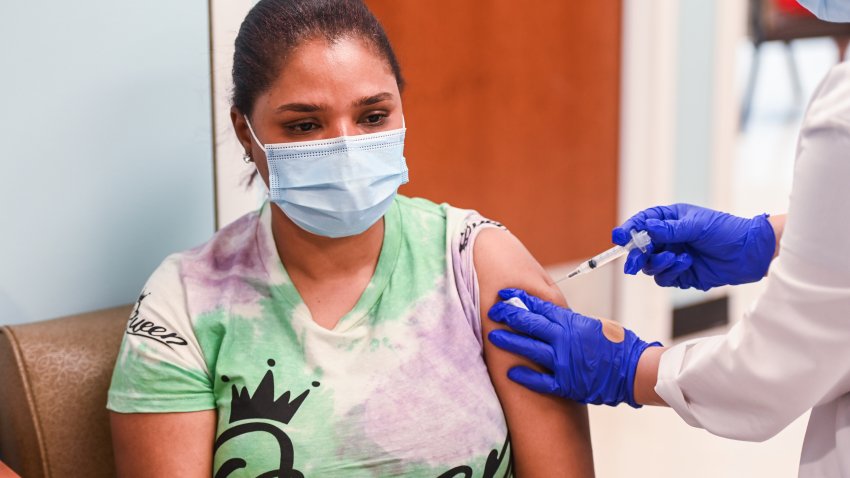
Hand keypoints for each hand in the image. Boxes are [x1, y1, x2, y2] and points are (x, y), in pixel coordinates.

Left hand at [487, 289, 660, 407]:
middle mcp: (565, 340)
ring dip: (510, 342)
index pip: (540, 307)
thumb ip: (569, 322)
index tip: (504, 294)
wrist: (635, 370)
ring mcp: (565, 362)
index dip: (519, 299)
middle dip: (509, 315)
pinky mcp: (567, 384)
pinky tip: (510, 373)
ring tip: (493, 337)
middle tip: (493, 311)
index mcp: (572, 323)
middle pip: (530, 324)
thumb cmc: (617, 345)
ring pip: (530, 349)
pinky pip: (541, 381)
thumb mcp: (593, 325)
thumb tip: (548, 316)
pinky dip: (525, 377)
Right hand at [613, 204, 775, 290]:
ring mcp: (673, 257)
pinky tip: (686, 264)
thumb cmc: (727, 231)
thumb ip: (670, 229)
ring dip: (658, 263)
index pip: (642, 223)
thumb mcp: (697, 225)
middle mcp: (668, 239)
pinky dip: (671, 272)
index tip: (619, 237)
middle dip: (635, 255)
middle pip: (640, 248)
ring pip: (650, 265)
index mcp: (670, 220)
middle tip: (633, 263)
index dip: (628, 230)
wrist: (751, 253)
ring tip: (676, 258)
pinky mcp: (681, 275)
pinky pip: (664, 278)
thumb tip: (647, 228)